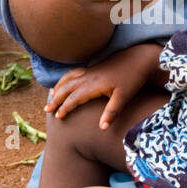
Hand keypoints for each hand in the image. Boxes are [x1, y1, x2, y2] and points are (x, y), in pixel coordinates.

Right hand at [45, 43, 162, 126]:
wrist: (140, 59)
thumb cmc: (133, 79)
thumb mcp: (124, 97)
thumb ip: (112, 112)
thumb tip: (102, 128)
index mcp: (94, 84)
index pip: (74, 98)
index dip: (65, 108)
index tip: (57, 117)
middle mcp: (89, 76)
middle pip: (67, 87)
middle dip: (56, 98)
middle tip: (46, 109)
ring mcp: (91, 70)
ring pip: (69, 78)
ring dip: (59, 86)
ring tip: (51, 95)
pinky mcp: (95, 67)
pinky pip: (75, 72)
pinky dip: (66, 77)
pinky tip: (65, 81)